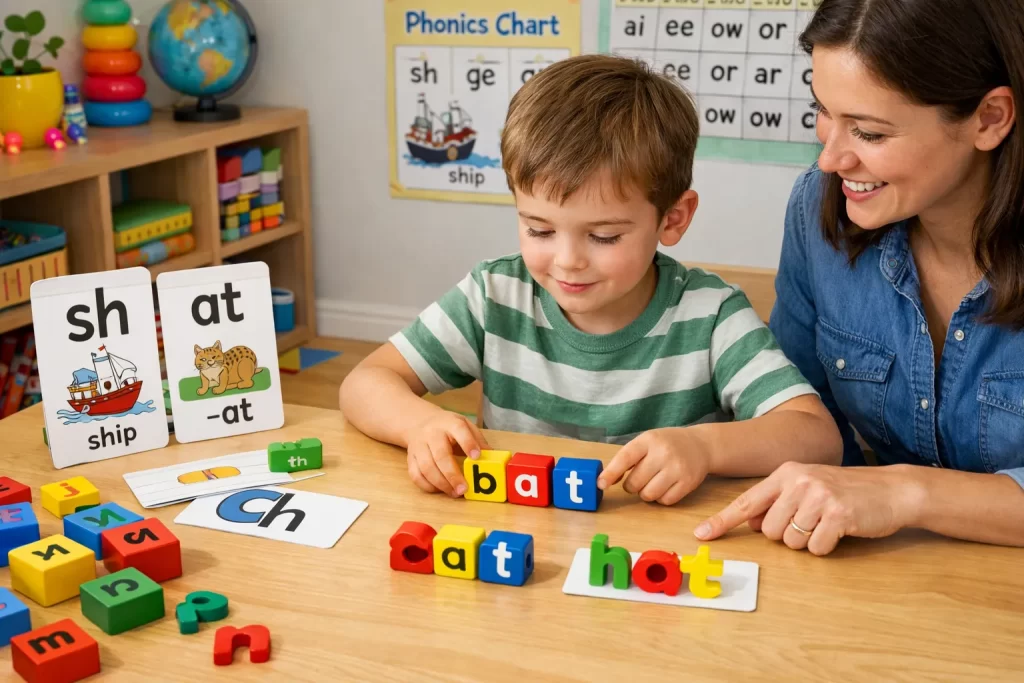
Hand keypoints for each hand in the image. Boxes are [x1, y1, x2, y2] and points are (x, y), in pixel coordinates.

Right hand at [405, 411, 489, 496]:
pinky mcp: (410, 458)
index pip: (458, 429)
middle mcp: (431, 434)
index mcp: (449, 423)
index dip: (468, 443)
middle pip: (440, 454)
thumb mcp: (465, 425)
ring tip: (455, 493)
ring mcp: (418, 446)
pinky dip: (428, 486)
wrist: (419, 422)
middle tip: (464, 489)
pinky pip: (415, 475)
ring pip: (426, 467)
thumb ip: (478, 440)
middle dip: (452, 474)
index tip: (476, 457)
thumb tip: (491, 457)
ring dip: (441, 484)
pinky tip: (440, 490)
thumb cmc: (447, 427)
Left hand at [597, 428, 711, 504]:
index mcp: (649, 440)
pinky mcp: (688, 482)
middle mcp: (663, 453)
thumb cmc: (666, 445)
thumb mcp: (646, 442)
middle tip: (640, 478)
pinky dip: (661, 498)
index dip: (611, 473)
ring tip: (653, 481)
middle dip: (632, 485)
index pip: (625, 458)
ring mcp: (677, 468)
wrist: (700, 445)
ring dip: (646, 493)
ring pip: (648, 495)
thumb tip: (605, 481)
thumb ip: (627, 458)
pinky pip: (665, 501)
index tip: (600, 484)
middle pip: (635, 483)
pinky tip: (666, 486)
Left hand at [695, 462, 915, 554]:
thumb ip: (777, 501)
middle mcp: (798, 482)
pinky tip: (840, 530)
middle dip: (786, 536)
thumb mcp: (807, 488)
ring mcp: (818, 497)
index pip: (747, 501)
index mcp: (786, 474)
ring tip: (827, 524)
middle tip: (810, 523)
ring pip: (790, 541)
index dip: (723, 520)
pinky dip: (826, 547)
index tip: (701, 534)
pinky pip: (816, 548)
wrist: (892, 490)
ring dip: (807, 542)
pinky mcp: (837, 515)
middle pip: (768, 530)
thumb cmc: (846, 491)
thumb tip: (750, 521)